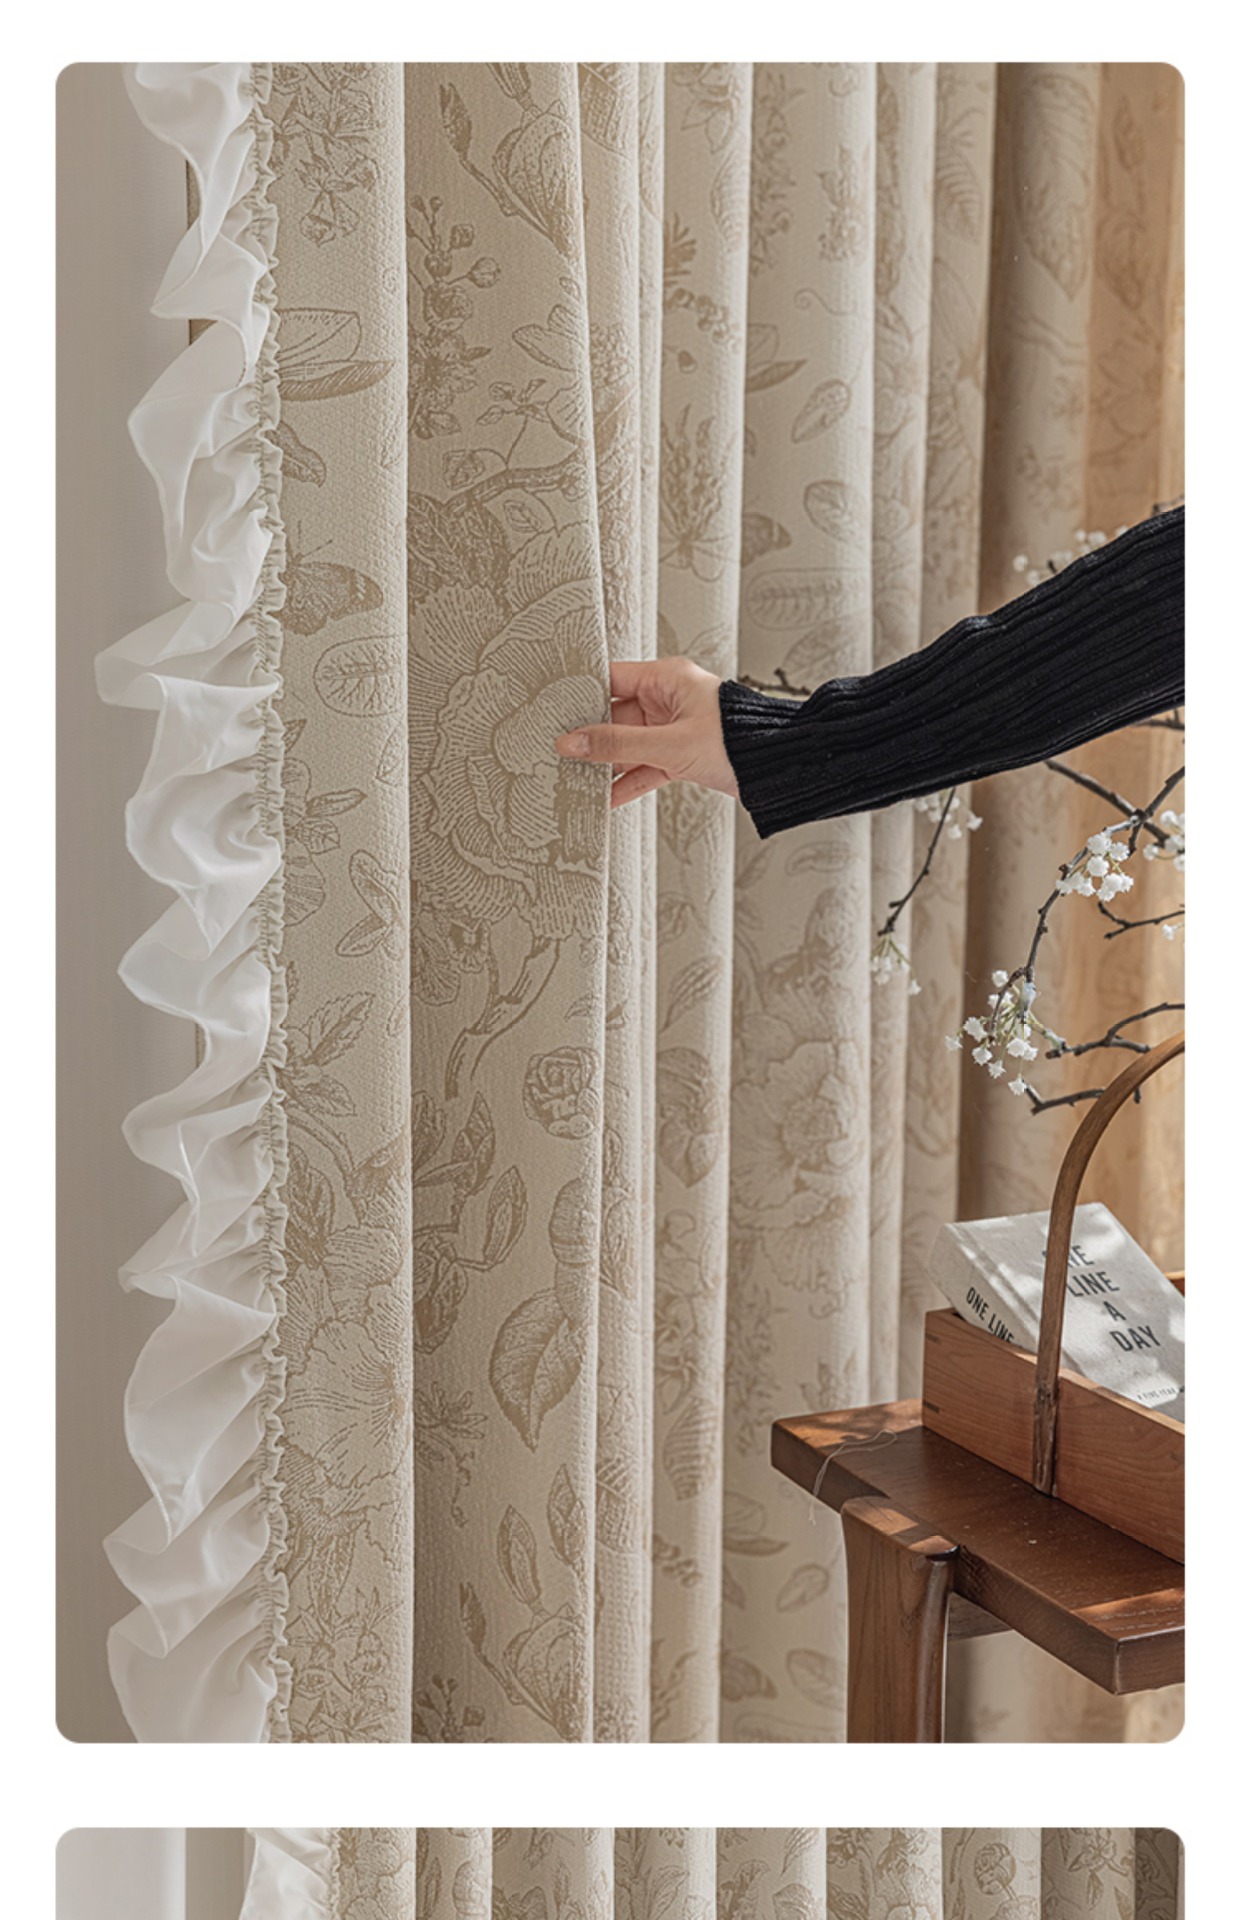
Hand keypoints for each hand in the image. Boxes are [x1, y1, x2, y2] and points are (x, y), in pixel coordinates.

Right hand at [555, 657, 739, 808]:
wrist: (776, 768)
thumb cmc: (737, 742)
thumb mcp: (669, 744)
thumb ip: (617, 745)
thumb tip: (572, 743)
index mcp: (667, 679)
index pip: (611, 679)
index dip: (582, 694)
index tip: (555, 711)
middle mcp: (668, 699)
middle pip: (615, 716)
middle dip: (591, 738)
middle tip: (560, 753)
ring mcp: (674, 728)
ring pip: (629, 744)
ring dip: (608, 764)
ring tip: (578, 778)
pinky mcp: (681, 755)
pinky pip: (646, 765)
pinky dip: (629, 780)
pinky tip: (607, 796)